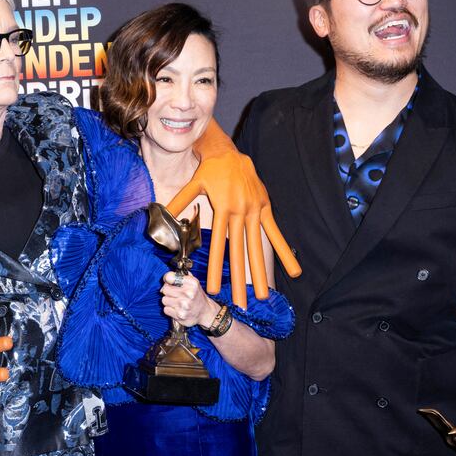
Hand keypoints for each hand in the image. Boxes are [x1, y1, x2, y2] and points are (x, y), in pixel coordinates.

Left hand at [160, 271, 219, 327]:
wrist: (205, 312)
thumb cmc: (196, 296)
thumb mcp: (193, 282)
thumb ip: (181, 276)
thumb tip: (166, 278)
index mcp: (192, 283)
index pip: (169, 277)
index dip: (167, 279)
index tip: (169, 281)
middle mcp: (189, 294)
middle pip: (165, 289)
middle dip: (168, 291)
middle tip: (174, 293)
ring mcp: (184, 305)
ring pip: (164, 300)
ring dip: (168, 301)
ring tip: (176, 301)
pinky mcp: (180, 315)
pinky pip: (166, 309)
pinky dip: (169, 309)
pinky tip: (176, 308)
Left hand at [166, 142, 300, 306]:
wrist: (230, 153)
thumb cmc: (210, 170)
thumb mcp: (192, 184)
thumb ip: (179, 202)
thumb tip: (160, 214)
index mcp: (222, 209)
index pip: (218, 245)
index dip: (216, 267)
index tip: (213, 288)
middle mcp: (239, 213)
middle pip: (239, 252)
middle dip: (239, 279)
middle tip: (240, 303)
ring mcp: (254, 212)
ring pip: (257, 247)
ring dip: (261, 272)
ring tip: (264, 294)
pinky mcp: (265, 209)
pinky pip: (275, 234)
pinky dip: (284, 253)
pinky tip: (295, 271)